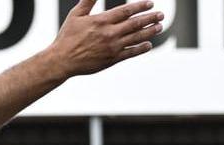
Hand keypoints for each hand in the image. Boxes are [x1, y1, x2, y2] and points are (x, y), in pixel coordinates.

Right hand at [48, 0, 163, 77]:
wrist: (62, 60)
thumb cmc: (67, 36)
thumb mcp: (76, 15)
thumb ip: (88, 1)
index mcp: (102, 21)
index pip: (126, 11)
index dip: (140, 6)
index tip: (150, 3)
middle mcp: (110, 33)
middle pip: (135, 23)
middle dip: (150, 18)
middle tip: (160, 14)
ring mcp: (112, 47)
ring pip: (136, 38)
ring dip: (149, 31)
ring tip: (159, 27)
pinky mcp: (112, 59)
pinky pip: (131, 53)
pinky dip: (141, 48)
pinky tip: (148, 44)